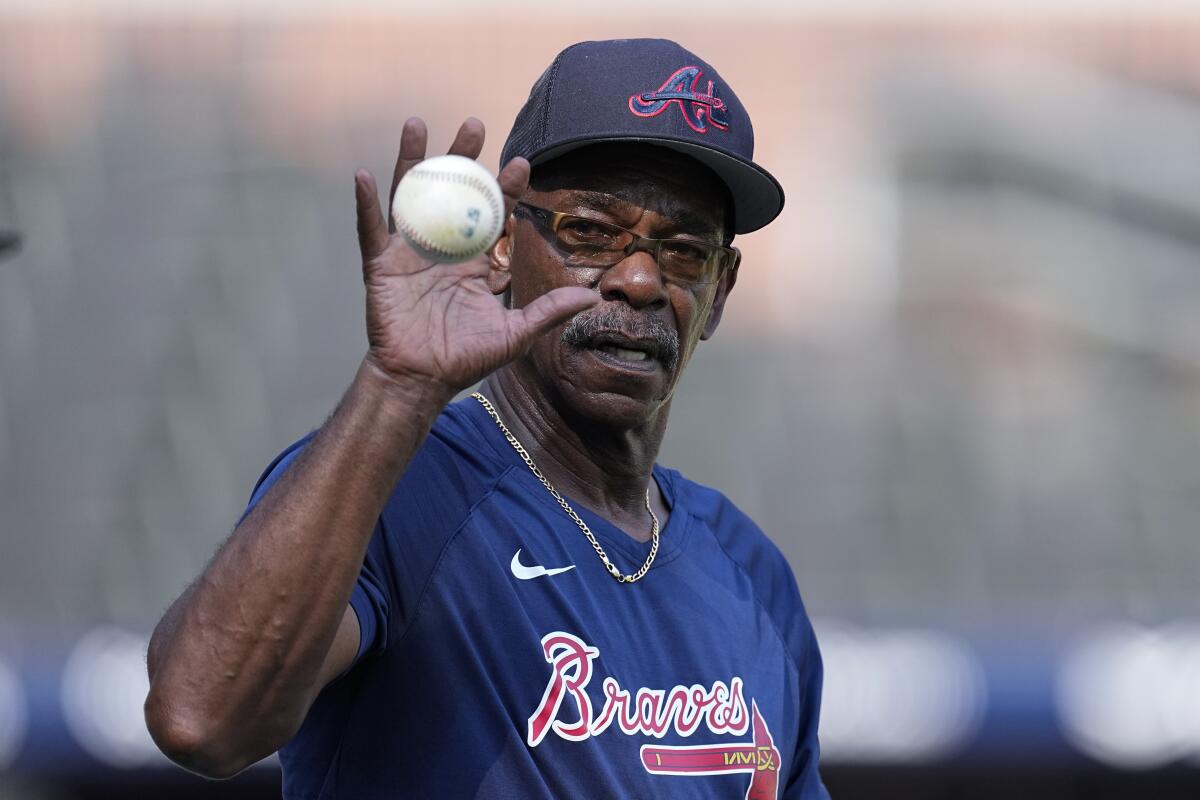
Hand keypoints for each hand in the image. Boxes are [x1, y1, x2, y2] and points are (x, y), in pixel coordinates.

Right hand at [353, 117, 598, 393]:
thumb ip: (549, 310)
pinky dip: (366, 204)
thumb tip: (591, 298)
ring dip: (412, 161)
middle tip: (474, 125)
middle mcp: (443, 249)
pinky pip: (371, 230)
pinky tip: (364, 175)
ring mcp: (410, 253)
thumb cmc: (466, 359)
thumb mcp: (515, 333)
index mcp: (475, 262)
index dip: (506, 190)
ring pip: (410, 197)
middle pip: (452, 194)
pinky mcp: (382, 266)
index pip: (493, 216)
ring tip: (418, 124)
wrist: (422, 380)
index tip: (520, 165)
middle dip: (463, 160)